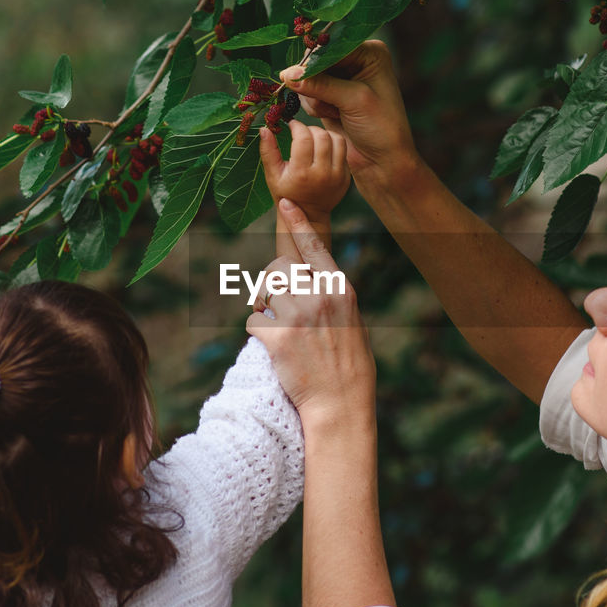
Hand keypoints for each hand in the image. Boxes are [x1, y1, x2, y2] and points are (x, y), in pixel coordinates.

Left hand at [246, 199, 374, 424]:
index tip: (285, 204)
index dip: (298, 223)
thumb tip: (311, 281)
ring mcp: (298, 315)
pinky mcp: (278, 336)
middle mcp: (320, 296)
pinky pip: (255, 320)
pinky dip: (259, 331)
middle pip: (279, 267)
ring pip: (264, 291)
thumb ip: (331, 297)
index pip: (315, 247)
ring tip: (275, 326)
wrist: (341, 403)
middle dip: (271, 282)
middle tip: (275, 303)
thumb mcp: (352, 322)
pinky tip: (273, 347)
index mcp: (340, 289)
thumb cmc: (349, 367)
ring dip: (263, 306)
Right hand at [259, 119, 349, 222]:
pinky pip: (343, 151)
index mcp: (302, 173)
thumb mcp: (273, 174)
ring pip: (337, 140)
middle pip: (321, 136)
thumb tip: (264, 129)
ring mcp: (337, 176)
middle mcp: (322, 174)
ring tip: (314, 137)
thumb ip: (268, 151)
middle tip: (302, 132)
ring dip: (324, 133)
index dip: (297, 126)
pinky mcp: (346, 177)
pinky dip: (333, 144)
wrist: (309, 213)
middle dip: (310, 128)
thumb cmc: (287, 192)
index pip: (303, 138)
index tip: (292, 125)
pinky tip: (323, 148)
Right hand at [278, 40, 416, 181]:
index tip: (299, 74)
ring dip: (317, 98)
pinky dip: (315, 107)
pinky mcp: (330, 95)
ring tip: (338, 112)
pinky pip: (308, 94)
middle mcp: (355, 61)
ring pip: (308, 79)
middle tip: (326, 101)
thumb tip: (287, 74)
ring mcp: (341, 79)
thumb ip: (321, 84)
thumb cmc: (380, 127)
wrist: (381, 160)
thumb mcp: (354, 100)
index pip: (334, 46)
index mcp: (370, 53)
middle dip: (316, 83)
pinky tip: (334, 116)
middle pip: (317, 61)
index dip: (315, 60)